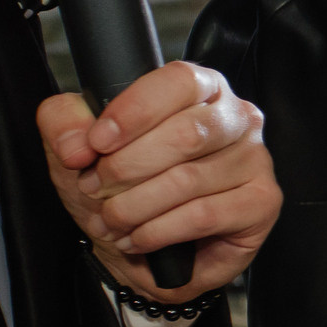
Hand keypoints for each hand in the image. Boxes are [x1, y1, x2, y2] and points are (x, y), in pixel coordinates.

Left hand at [40, 61, 282, 303]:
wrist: (143, 245)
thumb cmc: (124, 188)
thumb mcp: (78, 148)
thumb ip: (64, 124)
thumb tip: (76, 142)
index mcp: (201, 90)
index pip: (180, 81)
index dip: (134, 111)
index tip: (96, 142)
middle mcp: (237, 119)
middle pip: (187, 133)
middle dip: (127, 168)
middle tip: (95, 188)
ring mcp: (255, 160)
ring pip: (189, 179)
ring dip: (136, 206)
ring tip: (112, 220)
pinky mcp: (262, 202)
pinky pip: (204, 215)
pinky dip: (159, 230)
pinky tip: (139, 237)